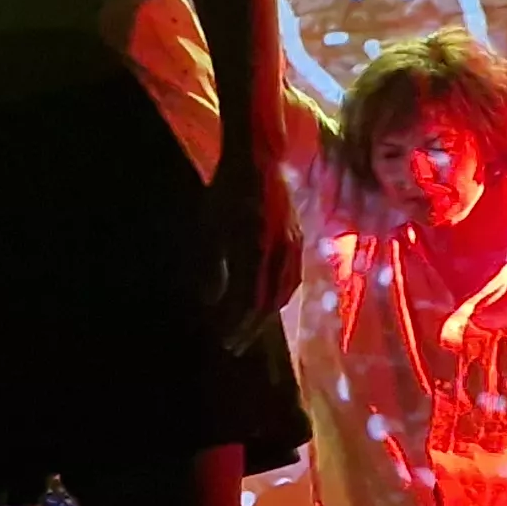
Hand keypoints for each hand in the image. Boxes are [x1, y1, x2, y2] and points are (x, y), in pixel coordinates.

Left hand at [214, 144, 302, 345]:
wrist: (257, 159)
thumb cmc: (226, 190)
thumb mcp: (209, 225)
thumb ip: (211, 264)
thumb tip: (211, 301)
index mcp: (256, 247)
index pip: (249, 298)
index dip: (238, 323)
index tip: (226, 341)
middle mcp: (279, 250)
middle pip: (268, 301)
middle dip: (251, 327)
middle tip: (234, 345)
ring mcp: (293, 244)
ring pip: (283, 291)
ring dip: (266, 315)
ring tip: (250, 331)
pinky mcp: (297, 239)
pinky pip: (291, 276)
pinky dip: (279, 297)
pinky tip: (269, 305)